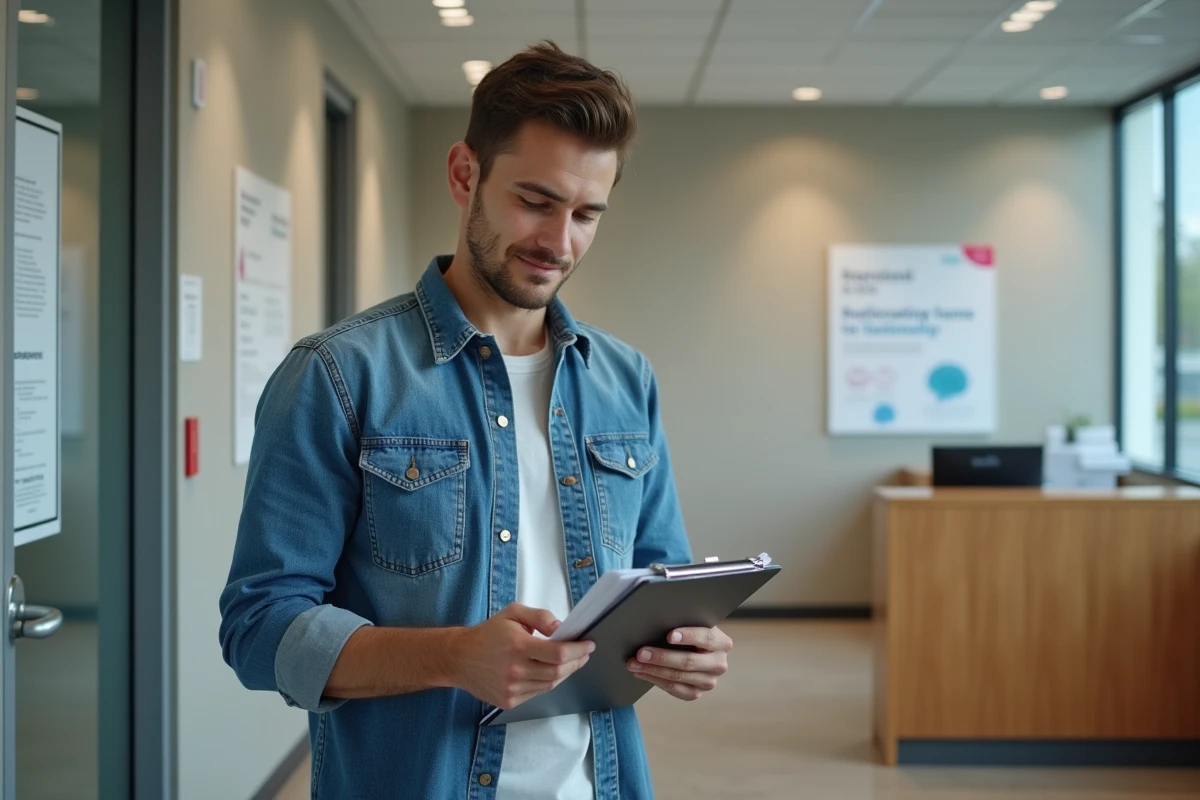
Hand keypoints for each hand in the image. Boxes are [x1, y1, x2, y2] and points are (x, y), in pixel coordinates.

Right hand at [449, 603, 594, 709]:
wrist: (460, 658)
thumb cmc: (488, 634)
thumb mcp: (513, 613)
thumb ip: (539, 617)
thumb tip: (561, 628)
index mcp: (517, 645)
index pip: (558, 653)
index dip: (578, 650)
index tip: (589, 645)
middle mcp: (515, 670)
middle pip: (558, 671)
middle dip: (576, 662)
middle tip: (584, 653)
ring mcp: (511, 688)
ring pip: (550, 684)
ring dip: (565, 673)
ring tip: (570, 661)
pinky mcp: (509, 701)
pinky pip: (538, 692)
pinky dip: (549, 682)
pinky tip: (550, 672)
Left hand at [626, 626, 731, 700]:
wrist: (696, 649)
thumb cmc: (690, 631)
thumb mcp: (693, 623)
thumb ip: (683, 622)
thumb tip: (658, 621)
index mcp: (722, 643)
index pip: (707, 638)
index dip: (688, 636)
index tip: (668, 635)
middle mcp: (719, 664)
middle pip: (689, 662)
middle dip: (662, 657)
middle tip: (641, 653)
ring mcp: (709, 682)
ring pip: (678, 677)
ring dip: (653, 670)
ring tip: (634, 663)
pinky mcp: (696, 693)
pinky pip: (674, 689)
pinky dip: (655, 680)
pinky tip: (641, 673)